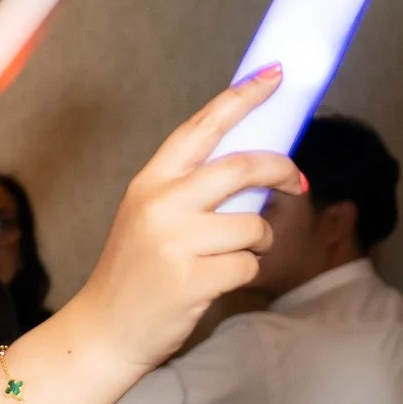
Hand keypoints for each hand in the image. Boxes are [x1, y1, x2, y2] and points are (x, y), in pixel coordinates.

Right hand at [56, 65, 300, 376]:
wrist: (105, 328)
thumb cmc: (136, 271)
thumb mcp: (150, 216)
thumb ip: (190, 187)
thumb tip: (256, 162)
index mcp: (150, 182)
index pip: (202, 127)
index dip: (242, 97)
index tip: (275, 74)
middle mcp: (160, 205)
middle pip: (241, 167)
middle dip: (281, 170)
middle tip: (297, 181)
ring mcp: (175, 242)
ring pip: (252, 225)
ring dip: (257, 241)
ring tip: (228, 255)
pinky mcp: (192, 279)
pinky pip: (248, 264)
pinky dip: (243, 273)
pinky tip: (215, 282)